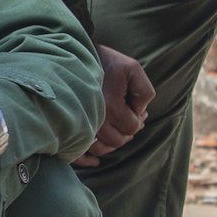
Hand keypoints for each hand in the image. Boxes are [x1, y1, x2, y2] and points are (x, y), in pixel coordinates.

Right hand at [76, 44, 153, 166]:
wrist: (77, 55)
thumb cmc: (107, 62)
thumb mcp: (133, 69)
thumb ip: (144, 91)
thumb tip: (140, 110)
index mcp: (112, 107)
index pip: (132, 128)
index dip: (139, 119)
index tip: (137, 108)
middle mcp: (96, 120)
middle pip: (117, 141)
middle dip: (127, 131)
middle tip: (129, 117)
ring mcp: (82, 124)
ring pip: (101, 149)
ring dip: (111, 142)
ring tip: (116, 129)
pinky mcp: (71, 126)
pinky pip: (77, 153)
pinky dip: (86, 160)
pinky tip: (95, 162)